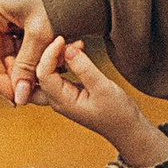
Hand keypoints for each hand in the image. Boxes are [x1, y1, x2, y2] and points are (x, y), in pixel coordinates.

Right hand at [0, 0, 55, 105]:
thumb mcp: (42, 34)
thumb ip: (28, 66)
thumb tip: (19, 98)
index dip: (0, 80)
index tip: (16, 99)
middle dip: (18, 74)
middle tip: (35, 93)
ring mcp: (6, 14)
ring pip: (13, 52)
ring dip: (31, 66)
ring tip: (51, 77)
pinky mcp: (20, 17)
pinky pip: (23, 44)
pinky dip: (37, 56)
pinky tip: (55, 64)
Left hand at [31, 37, 167, 167]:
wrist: (127, 129)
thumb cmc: (117, 112)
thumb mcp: (103, 87)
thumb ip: (84, 67)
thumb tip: (68, 48)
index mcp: (61, 101)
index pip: (43, 73)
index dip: (49, 53)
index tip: (62, 38)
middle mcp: (56, 99)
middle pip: (40, 72)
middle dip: (51, 53)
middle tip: (72, 41)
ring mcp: (61, 96)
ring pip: (47, 72)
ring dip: (58, 56)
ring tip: (77, 45)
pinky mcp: (68, 92)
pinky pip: (57, 73)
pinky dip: (63, 61)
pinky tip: (76, 52)